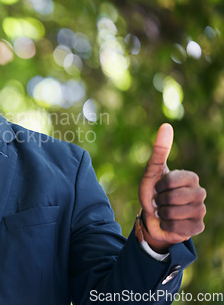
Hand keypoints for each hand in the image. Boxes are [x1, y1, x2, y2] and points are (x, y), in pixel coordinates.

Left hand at [138, 124, 205, 252]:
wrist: (151, 217)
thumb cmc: (152, 191)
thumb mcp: (152, 171)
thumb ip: (159, 150)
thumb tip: (166, 125)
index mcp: (191, 177)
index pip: (172, 180)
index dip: (159, 186)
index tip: (157, 187)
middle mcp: (200, 193)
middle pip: (174, 198)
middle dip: (159, 201)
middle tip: (159, 201)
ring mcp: (201, 211)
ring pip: (176, 214)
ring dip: (162, 214)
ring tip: (163, 212)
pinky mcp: (198, 227)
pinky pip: (179, 228)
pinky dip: (167, 226)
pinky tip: (168, 223)